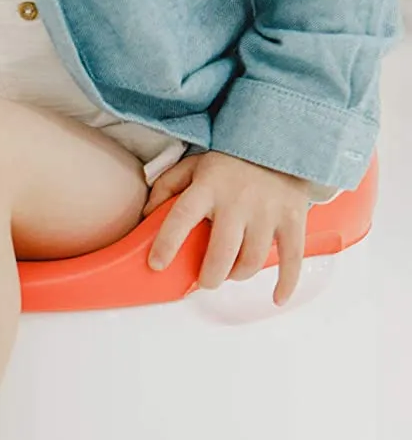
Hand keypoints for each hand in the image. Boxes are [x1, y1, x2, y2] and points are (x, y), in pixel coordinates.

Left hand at [144, 152, 313, 304]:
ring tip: (230, 273)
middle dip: (210, 276)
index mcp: (208, 187)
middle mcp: (238, 201)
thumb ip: (166, 188)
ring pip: (251, 260)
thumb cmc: (230, 162)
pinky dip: (286, 282)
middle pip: (222, 252)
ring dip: (238, 275)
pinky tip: (277, 298)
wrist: (283, 141)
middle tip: (205, 281)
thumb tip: (145, 217)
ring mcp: (268, 210)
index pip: (182, 217)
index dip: (167, 243)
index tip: (157, 265)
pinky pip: (292, 257)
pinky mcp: (294, 217)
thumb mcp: (193, 166)